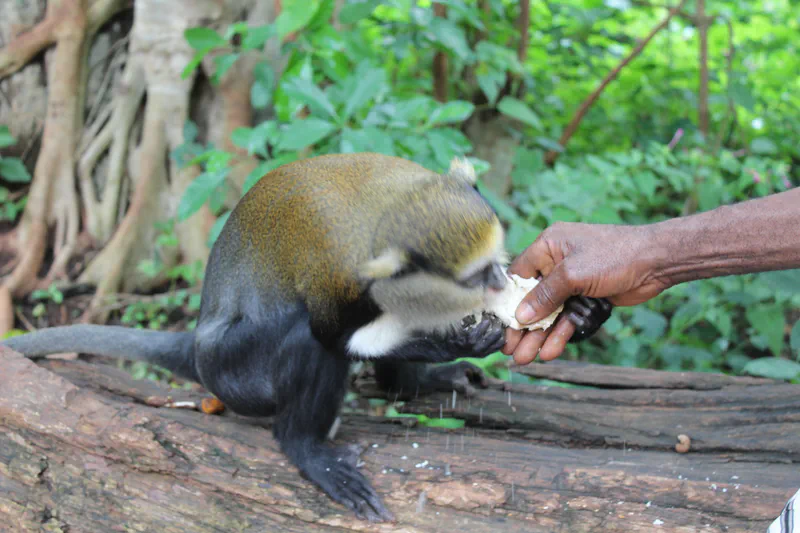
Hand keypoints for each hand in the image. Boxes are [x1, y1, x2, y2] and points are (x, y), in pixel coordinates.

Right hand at [502, 221, 669, 363]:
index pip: (518, 275)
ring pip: (550, 313)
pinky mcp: (587, 298)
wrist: (656, 262)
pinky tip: (552, 351)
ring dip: (539, 336)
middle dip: (522, 326)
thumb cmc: (614, 255)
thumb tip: (521, 315)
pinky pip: (568, 318)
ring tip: (526, 358)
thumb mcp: (573, 274)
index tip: (498, 324)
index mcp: (548, 246)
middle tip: (510, 349)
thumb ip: (545, 296)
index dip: (508, 301)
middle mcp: (556, 264)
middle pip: (532, 299)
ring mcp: (573, 282)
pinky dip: (561, 334)